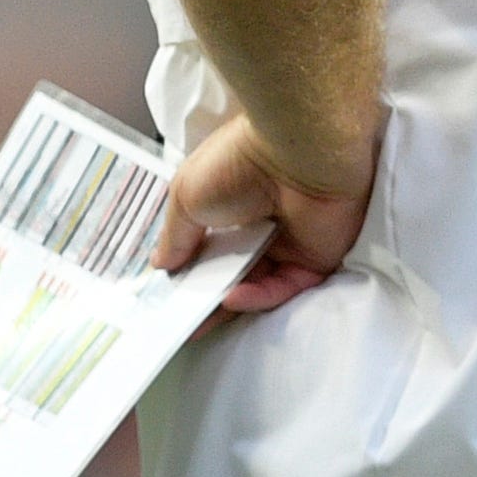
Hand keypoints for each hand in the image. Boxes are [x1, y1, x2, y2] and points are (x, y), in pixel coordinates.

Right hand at [154, 111, 377, 314]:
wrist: (295, 155)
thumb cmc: (236, 164)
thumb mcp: (187, 195)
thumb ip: (176, 236)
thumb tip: (162, 265)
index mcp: (233, 202)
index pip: (210, 244)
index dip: (189, 268)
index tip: (166, 293)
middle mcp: (262, 223)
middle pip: (233, 269)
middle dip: (206, 294)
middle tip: (180, 321)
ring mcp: (290, 244)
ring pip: (257, 284)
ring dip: (227, 302)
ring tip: (198, 320)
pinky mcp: (314, 261)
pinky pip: (284, 287)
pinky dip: (257, 296)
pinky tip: (231, 299)